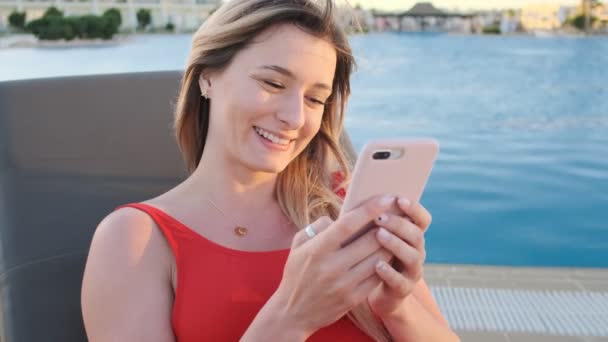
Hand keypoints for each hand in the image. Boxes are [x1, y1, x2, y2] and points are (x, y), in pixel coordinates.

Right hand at [265, 195, 395, 338]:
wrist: (292, 313)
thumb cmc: (296, 273)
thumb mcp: (298, 246)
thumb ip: (317, 227)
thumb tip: (338, 217)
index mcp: (317, 249)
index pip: (348, 224)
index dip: (370, 209)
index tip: (386, 198)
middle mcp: (332, 266)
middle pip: (370, 241)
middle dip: (387, 225)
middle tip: (397, 215)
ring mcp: (344, 284)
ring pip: (378, 259)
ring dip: (390, 244)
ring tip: (396, 234)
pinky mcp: (353, 299)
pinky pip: (377, 277)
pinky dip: (385, 264)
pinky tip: (388, 255)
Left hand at [367, 197, 431, 318]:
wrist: (366, 289)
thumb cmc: (365, 253)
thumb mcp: (367, 235)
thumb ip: (367, 220)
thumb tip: (353, 201)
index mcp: (410, 235)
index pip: (422, 219)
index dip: (414, 209)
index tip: (399, 199)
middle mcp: (416, 251)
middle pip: (417, 235)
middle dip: (399, 224)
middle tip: (380, 217)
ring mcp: (412, 271)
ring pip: (412, 256)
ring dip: (396, 244)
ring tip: (379, 235)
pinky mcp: (403, 289)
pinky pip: (400, 281)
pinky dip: (390, 272)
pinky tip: (377, 264)